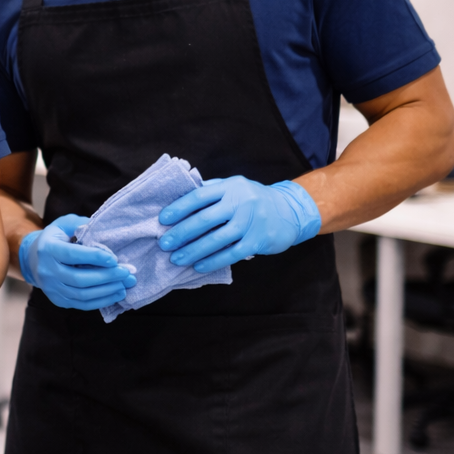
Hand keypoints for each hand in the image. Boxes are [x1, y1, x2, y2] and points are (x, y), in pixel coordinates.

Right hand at [18, 214, 135, 310]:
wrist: (33, 259)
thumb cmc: (56, 238)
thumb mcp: (64, 225)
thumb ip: (82, 225)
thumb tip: (104, 232)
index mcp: (47, 249)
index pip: (72, 255)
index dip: (94, 257)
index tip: (114, 259)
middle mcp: (47, 271)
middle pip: (79, 278)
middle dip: (106, 277)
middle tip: (126, 273)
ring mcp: (51, 288)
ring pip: (82, 294)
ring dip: (107, 291)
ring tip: (124, 285)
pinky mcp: (58, 300)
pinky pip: (81, 304)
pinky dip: (101, 301)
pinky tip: (115, 294)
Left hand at [158, 177, 320, 273]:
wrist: (291, 211)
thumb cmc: (253, 199)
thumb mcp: (234, 187)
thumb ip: (210, 191)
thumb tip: (178, 201)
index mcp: (230, 187)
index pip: (199, 196)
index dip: (178, 208)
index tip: (162, 220)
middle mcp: (240, 202)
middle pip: (204, 219)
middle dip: (181, 233)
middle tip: (164, 243)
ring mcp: (250, 222)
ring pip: (215, 239)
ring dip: (193, 251)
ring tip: (176, 259)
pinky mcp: (258, 241)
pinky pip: (230, 254)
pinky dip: (212, 261)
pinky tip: (198, 266)